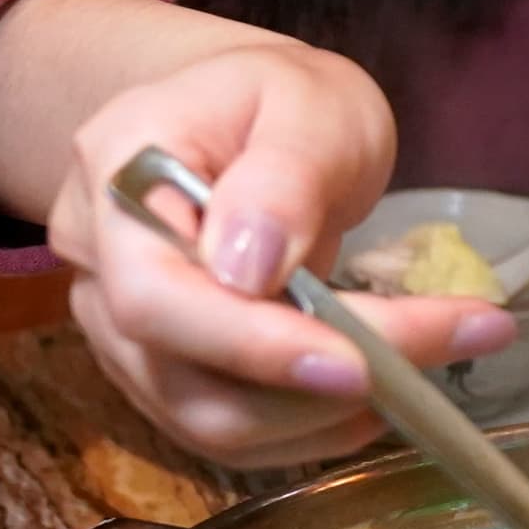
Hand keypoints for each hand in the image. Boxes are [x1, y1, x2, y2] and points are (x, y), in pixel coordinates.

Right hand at [46, 43, 513, 465]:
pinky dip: (308, 427)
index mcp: (116, 172)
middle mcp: (97, 262)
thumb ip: (284, 173)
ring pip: (205, 417)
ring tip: (418, 376)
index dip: (249, 344)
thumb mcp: (308, 102)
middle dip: (309, 388)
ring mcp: (118, 326)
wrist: (240, 119)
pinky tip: (374, 396)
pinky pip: (227, 428)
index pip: (154, 292)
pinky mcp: (161, 371)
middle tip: (430, 364)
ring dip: (319, 417)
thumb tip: (249, 267)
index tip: (356, 363)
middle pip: (177, 370)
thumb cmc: (277, 100)